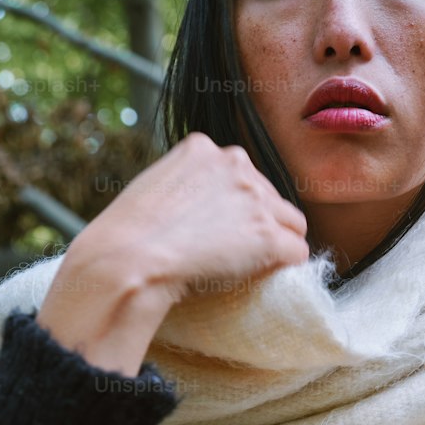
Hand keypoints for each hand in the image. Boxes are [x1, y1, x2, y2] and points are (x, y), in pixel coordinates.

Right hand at [37, 132, 309, 372]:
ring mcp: (256, 200)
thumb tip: (200, 208)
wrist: (128, 260)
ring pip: (291, 223)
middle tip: (230, 251)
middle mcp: (235, 164)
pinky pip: (297, 252)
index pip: (241, 174)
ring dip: (275, 244)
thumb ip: (185, 186)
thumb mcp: (154, 188)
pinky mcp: (270, 236)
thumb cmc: (126, 236)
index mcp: (203, 148)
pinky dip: (284, 267)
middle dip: (258, 222)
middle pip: (271, 196)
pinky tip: (260, 277)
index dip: (234, 205)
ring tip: (243, 266)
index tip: (216, 227)